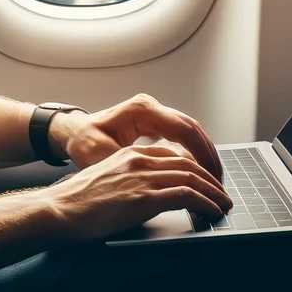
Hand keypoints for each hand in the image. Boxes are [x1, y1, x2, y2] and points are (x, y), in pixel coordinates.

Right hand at [40, 144, 232, 240]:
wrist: (58, 210)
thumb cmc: (75, 201)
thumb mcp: (104, 179)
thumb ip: (127, 179)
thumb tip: (145, 194)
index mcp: (129, 154)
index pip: (172, 155)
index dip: (195, 168)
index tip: (206, 181)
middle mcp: (138, 160)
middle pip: (187, 164)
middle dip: (210, 180)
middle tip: (222, 193)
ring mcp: (142, 178)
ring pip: (192, 178)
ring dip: (213, 193)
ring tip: (223, 204)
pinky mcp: (144, 198)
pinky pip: (186, 196)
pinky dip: (205, 203)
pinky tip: (212, 212)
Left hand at [48, 93, 221, 181]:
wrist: (72, 133)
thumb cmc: (83, 142)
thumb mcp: (104, 157)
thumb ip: (133, 167)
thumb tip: (159, 183)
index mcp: (142, 111)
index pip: (183, 128)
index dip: (201, 152)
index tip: (210, 174)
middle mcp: (152, 107)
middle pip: (192, 128)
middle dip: (208, 155)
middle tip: (219, 181)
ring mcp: (154, 113)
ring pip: (190, 131)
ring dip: (203, 153)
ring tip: (213, 179)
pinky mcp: (154, 122)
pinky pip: (181, 136)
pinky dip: (193, 152)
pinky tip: (199, 171)